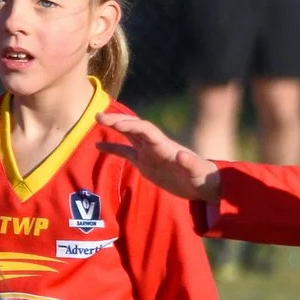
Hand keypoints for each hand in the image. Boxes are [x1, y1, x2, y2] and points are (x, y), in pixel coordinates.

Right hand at [97, 112, 221, 200]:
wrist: (202, 183)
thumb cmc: (201, 176)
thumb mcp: (197, 171)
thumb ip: (189, 163)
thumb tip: (181, 154)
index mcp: (164, 145)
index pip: (145, 130)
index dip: (131, 125)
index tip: (116, 124)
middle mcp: (154, 145)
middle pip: (134, 127)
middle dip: (118, 121)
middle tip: (99, 116)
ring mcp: (148, 153)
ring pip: (128, 135)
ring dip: (115, 126)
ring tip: (97, 119)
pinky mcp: (145, 163)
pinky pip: (126, 153)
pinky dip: (113, 148)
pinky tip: (98, 146)